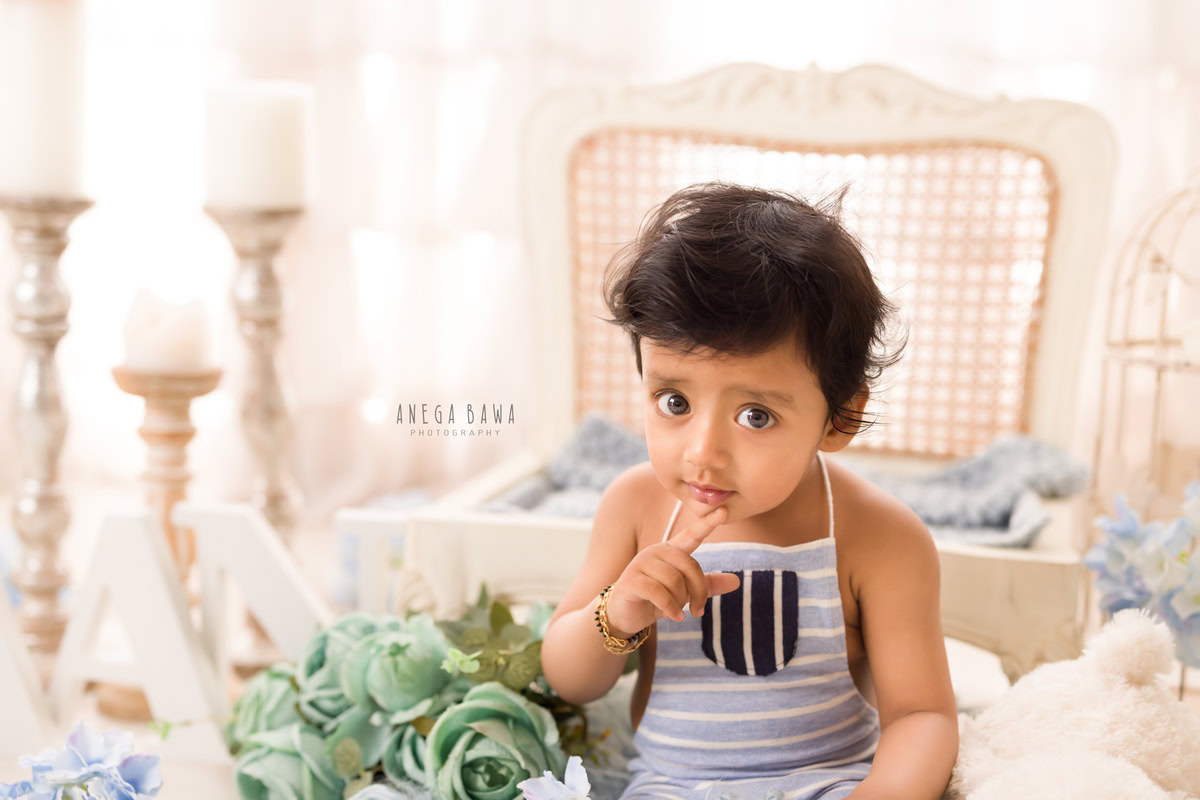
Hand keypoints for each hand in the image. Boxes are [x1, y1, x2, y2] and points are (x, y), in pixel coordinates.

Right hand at [605, 504, 740, 635]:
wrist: (625, 614)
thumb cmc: (656, 599)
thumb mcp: (684, 591)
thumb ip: (707, 585)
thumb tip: (737, 581)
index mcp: (670, 551)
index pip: (692, 535)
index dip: (707, 523)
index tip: (725, 511)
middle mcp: (656, 552)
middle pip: (689, 565)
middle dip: (698, 591)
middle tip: (699, 611)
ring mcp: (641, 564)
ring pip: (674, 581)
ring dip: (681, 602)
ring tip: (678, 612)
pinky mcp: (631, 580)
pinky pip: (659, 593)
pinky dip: (671, 608)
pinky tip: (675, 617)